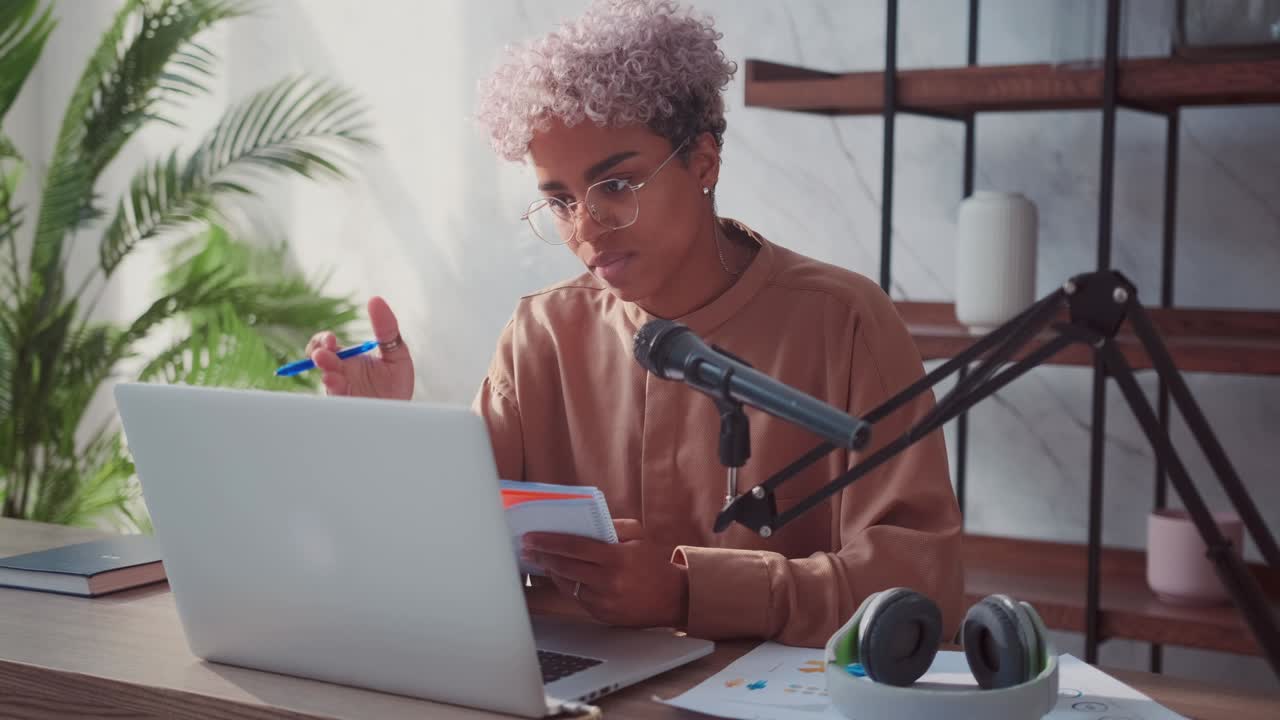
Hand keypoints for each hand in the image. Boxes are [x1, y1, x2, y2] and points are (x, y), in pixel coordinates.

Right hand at [306, 296, 414, 399]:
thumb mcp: (396, 353)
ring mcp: (342, 392)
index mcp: (348, 360)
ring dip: (327, 376)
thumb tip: (375, 300)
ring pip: (327, 382)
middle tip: (322, 354)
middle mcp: (340, 374)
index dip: (323, 341)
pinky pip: (338, 401)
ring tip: (331, 374)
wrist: (401, 414)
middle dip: (319, 355)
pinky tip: (340, 388)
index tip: (330, 340)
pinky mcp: (348, 407)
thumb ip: (386, 328)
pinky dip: (338, 394)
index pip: (326, 345)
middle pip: (319, 361)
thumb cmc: (395, 384)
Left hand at [521, 520, 688, 628]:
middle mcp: (609, 582)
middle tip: (526, 547)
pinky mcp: (601, 615)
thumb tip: (583, 521)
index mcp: (617, 558)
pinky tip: (558, 574)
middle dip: (542, 555)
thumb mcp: (638, 536)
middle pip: (565, 567)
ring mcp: (603, 601)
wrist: (671, 598)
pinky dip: (565, 584)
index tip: (532, 537)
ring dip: (550, 570)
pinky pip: (576, 597)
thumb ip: (613, 525)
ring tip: (539, 558)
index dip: (549, 542)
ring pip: (567, 583)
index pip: (575, 547)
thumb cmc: (652, 563)